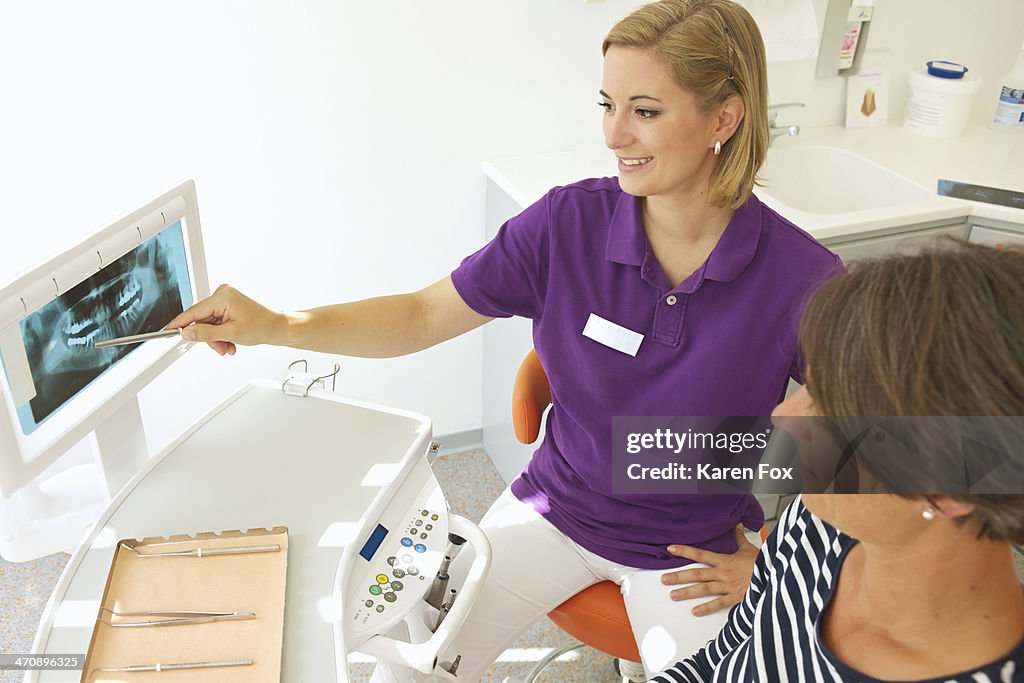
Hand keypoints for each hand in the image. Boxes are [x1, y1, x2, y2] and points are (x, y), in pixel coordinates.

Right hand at [165, 284, 285, 356]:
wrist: (277, 328)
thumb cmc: (262, 327)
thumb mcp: (231, 334)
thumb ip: (206, 334)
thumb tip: (186, 333)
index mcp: (223, 296)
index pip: (194, 312)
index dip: (180, 324)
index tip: (167, 331)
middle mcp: (222, 294)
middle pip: (201, 320)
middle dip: (209, 337)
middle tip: (221, 348)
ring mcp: (225, 299)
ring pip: (207, 324)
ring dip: (216, 338)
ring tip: (229, 346)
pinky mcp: (227, 305)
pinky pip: (215, 322)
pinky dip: (220, 334)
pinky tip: (230, 341)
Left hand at [660, 524, 758, 615]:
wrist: (775, 575)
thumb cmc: (762, 563)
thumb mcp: (749, 549)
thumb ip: (739, 538)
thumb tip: (738, 525)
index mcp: (724, 560)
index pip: (700, 554)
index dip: (684, 551)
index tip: (670, 549)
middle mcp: (723, 573)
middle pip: (697, 574)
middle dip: (679, 576)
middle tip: (664, 579)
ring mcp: (728, 586)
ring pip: (704, 589)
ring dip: (687, 592)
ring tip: (673, 595)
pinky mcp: (736, 598)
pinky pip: (719, 603)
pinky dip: (707, 608)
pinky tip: (695, 611)